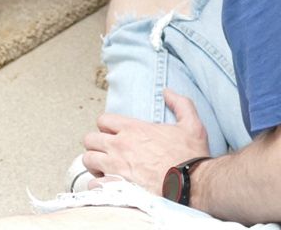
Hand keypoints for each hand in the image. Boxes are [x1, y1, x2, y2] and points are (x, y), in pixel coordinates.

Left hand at [82, 89, 209, 193]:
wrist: (192, 185)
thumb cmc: (190, 157)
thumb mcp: (191, 124)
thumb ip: (180, 104)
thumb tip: (168, 92)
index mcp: (134, 129)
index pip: (103, 120)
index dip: (107, 127)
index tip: (114, 135)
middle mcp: (120, 145)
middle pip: (90, 139)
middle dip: (96, 144)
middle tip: (107, 152)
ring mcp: (116, 167)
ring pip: (88, 160)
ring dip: (95, 164)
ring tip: (106, 169)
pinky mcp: (116, 187)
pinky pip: (93, 184)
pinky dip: (99, 185)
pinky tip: (109, 186)